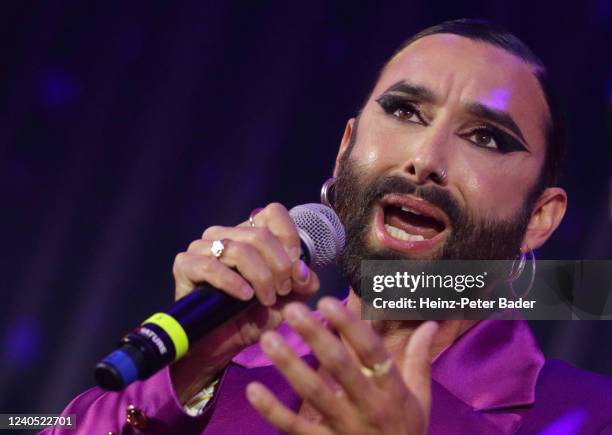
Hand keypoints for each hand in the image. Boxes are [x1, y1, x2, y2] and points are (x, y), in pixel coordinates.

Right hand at [170, 203, 319, 402]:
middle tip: (282, 291)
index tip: (295, 269)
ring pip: (239, 250)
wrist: (221, 346)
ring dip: (260, 276)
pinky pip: (211, 267)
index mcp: (250, 234)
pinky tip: (245, 297)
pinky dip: (232, 282)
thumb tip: (303, 271)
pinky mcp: (185, 265)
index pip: (273, 213)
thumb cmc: (253, 318)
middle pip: (260, 235)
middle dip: (279, 266)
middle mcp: (225, 234)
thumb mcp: (287, 302)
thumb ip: (302, 284)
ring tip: (266, 299)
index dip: (289, 239)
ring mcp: (202, 247)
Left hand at [246, 297, 437, 434]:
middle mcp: (368, 406)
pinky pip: (295, 428)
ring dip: (290, 366)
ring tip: (268, 340)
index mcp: (392, 391)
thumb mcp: (420, 398)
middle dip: (315, 336)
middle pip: (340, 367)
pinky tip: (253, 389)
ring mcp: (344, 428)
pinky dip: (273, 410)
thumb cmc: (406, 431)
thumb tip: (430, 323)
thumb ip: (420, 359)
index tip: (327, 302)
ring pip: (314, 394)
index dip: (350, 326)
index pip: (372, 353)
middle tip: (291, 310)